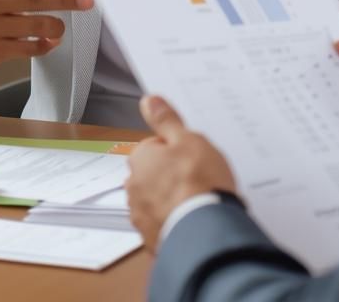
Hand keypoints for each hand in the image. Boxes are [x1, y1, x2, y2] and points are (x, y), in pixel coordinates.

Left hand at [126, 96, 236, 251]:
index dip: (178, 150)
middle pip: (155, 174)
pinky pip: (162, 222)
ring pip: (157, 199)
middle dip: (172, 175)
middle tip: (198, 178)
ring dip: (172, 200)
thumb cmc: (199, 182)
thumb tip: (149, 101)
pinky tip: (191, 219)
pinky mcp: (151, 236)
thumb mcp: (189, 139)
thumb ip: (166, 120)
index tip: (193, 156)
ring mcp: (140, 213)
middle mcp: (133, 185)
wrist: (204, 229)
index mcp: (140, 158)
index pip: (156, 146)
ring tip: (197, 201)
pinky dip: (173, 221)